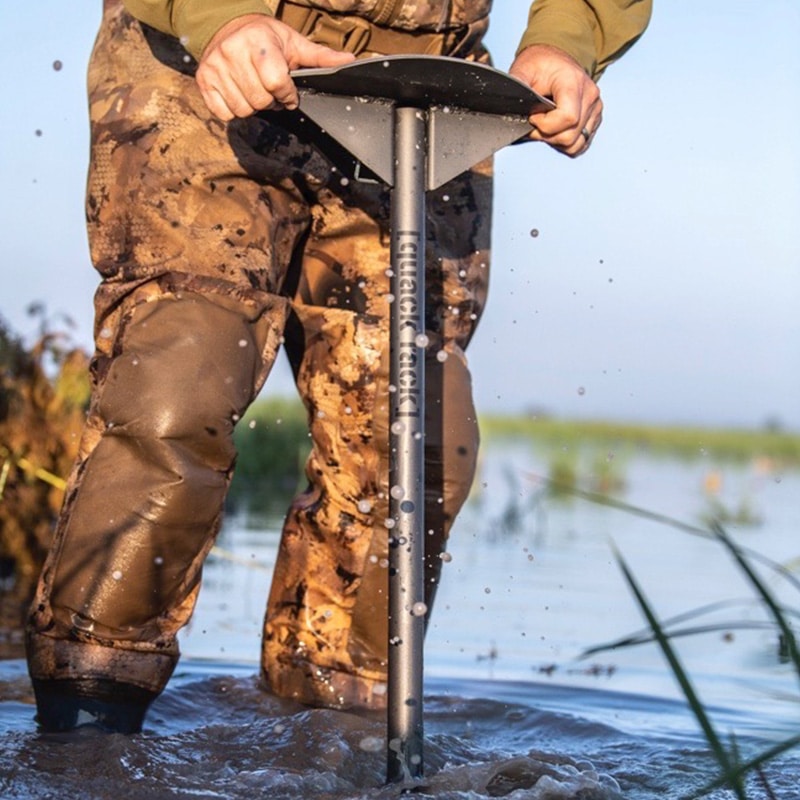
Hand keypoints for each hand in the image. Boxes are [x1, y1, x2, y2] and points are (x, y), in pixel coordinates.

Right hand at [196, 15, 354, 119]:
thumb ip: (320, 57)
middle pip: (260, 101)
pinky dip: (234, 110)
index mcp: (258, 40)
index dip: (286, 93)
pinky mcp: (203, 80)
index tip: (287, 91)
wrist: (226, 26)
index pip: (276, 82)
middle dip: (271, 101)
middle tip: (270, 89)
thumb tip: (350, 61)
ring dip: (254, 106)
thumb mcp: (293, 43)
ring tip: (255, 89)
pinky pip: (224, 113)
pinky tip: (239, 93)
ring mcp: (215, 67)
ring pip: (243, 110)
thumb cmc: (265, 38)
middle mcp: (232, 51)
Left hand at [509, 44, 601, 157]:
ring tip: (543, 127)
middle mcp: (590, 96)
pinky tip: (553, 131)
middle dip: (546, 136)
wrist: (555, 58)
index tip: (533, 116)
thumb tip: (499, 103)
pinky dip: (564, 144)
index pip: (567, 118)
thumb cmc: (539, 64)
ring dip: (555, 142)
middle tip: (533, 124)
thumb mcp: (523, 69)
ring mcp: (595, 109)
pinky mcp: (594, 119)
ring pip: (575, 145)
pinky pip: (580, 145)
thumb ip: (516, 87)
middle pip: (569, 136)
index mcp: (574, 82)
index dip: (545, 125)